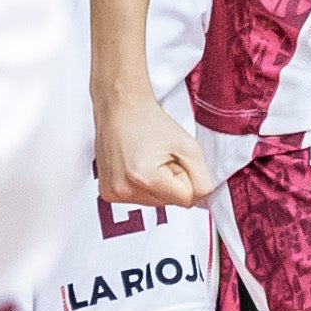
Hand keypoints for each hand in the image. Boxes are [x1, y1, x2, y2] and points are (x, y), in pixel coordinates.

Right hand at [95, 81, 213, 206]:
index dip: (186, 177)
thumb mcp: (188, 146)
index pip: (185, 200)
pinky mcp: (106, 192)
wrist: (121, 108)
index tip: (174, 159)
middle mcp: (124, 190)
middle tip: (160, 157)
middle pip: (168, 203)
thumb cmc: (150, 122)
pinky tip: (136, 165)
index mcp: (145, 178)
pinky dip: (142, 185)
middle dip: (171, 182)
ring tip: (147, 159)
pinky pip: (138, 198)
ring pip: (154, 202)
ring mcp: (112, 193)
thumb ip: (202, 178)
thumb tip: (203, 200)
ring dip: (157, 184)